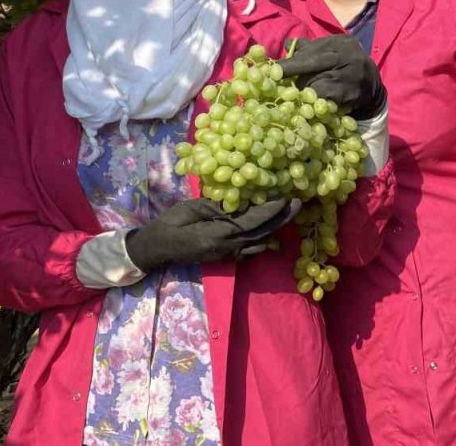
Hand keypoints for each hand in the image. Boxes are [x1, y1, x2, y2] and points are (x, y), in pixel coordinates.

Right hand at [124, 198, 299, 272]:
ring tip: (291, 214)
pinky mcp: (224, 257)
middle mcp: (227, 247)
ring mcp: (227, 254)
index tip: (285, 198)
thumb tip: (240, 200)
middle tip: (299, 203)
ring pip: (258, 242)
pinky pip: (249, 251)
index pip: (251, 221)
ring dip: (275, 228)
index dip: (269, 210)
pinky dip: (263, 243)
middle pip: (261, 232)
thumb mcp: (192, 208)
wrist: (156, 248)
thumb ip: (216, 206)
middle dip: (281, 218)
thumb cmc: (170, 224)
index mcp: (218, 234)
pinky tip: (274, 237)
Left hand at [279, 35, 386, 119]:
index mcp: (339, 42)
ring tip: (302, 95)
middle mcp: (347, 55)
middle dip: (295, 76)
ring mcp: (350, 74)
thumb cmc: (343, 66)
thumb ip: (310, 49)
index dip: (291, 63)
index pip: (310, 52)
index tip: (272, 71)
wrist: (370, 84)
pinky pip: (324, 99)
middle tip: (279, 84)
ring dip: (305, 91)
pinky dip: (316, 103)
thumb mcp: (330, 52)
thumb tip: (288, 44)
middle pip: (312, 65)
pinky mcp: (351, 93)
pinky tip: (316, 104)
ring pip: (316, 84)